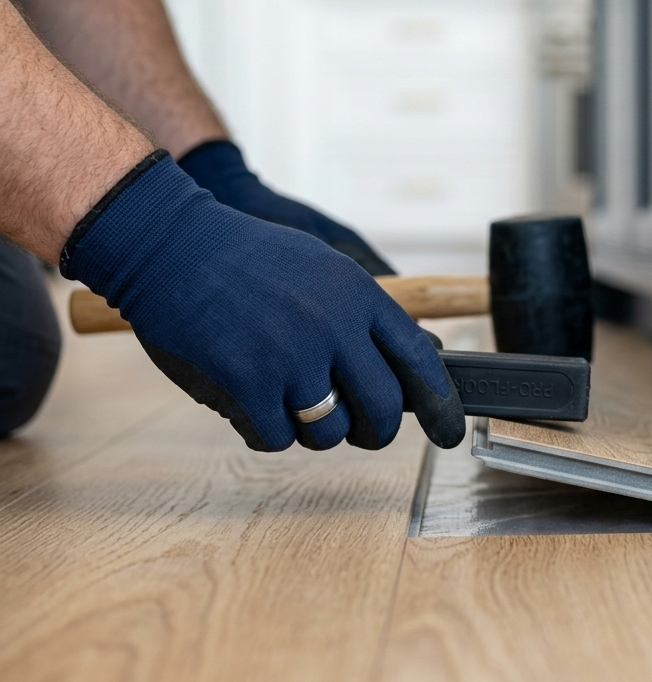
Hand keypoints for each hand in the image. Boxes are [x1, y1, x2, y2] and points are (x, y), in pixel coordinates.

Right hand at [62, 151, 464, 451]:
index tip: (450, 430)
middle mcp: (334, 326)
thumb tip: (422, 359)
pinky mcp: (248, 379)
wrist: (171, 243)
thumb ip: (368, 314)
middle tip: (362, 432)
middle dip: (375, 432)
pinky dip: (267, 433)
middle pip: (382, 409)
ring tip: (290, 403)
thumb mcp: (323, 267)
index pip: (419, 359)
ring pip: (328, 432)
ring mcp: (292, 354)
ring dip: (313, 431)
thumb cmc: (248, 257)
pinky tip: (253, 407)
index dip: (440, 402)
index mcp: (358, 295)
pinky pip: (277, 437)